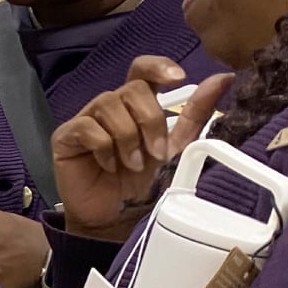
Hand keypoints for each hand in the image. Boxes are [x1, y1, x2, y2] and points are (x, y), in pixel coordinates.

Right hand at [52, 59, 232, 237]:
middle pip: (131, 88)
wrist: (116, 220)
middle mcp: (111, 107)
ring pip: (109, 104)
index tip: (177, 78)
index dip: (158, 66)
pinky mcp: (66, 137)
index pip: (142, 69)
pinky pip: (87, 127)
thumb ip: (195, 114)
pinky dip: (104, 148)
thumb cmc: (143, 186)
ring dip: (128, 138)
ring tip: (132, 164)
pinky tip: (108, 166)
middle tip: (156, 153)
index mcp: (137, 106)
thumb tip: (222, 79)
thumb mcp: (177, 149)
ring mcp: (86, 119)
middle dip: (150, 120)